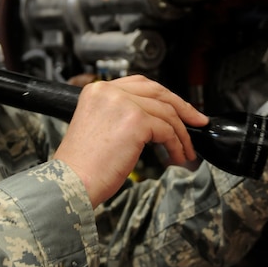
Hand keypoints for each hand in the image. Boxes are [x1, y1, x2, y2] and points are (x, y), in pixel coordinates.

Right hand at [54, 75, 207, 206]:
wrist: (70, 182)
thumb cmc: (82, 165)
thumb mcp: (99, 128)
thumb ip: (121, 114)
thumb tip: (154, 119)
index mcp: (97, 90)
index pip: (140, 84)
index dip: (164, 96)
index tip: (179, 109)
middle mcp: (109, 91)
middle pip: (158, 92)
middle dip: (182, 108)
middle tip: (197, 122)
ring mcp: (123, 104)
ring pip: (166, 113)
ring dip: (181, 134)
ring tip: (186, 151)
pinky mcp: (136, 121)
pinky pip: (167, 131)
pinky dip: (176, 145)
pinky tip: (176, 157)